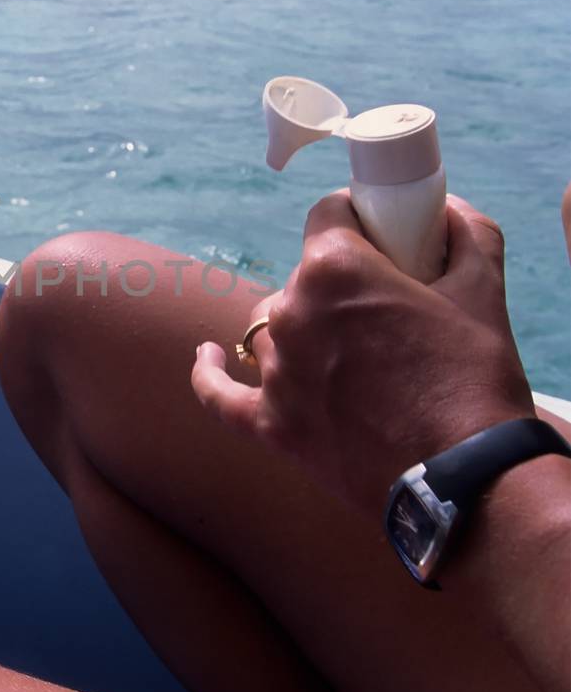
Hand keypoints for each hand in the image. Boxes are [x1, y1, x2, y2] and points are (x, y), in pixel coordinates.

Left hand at [191, 192, 536, 520]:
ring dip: (306, 330)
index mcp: (334, 269)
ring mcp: (275, 372)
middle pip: (304, 277)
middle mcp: (291, 313)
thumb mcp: (482, 289)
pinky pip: (220, 394)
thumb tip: (448, 212)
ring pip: (274, 328)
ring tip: (350, 351)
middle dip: (341, 287)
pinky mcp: (271, 426)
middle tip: (388, 314)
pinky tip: (209, 356)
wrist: (464, 479)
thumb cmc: (472, 379)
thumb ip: (465, 234)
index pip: (329, 216)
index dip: (358, 222)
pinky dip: (211, 374)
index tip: (381, 240)